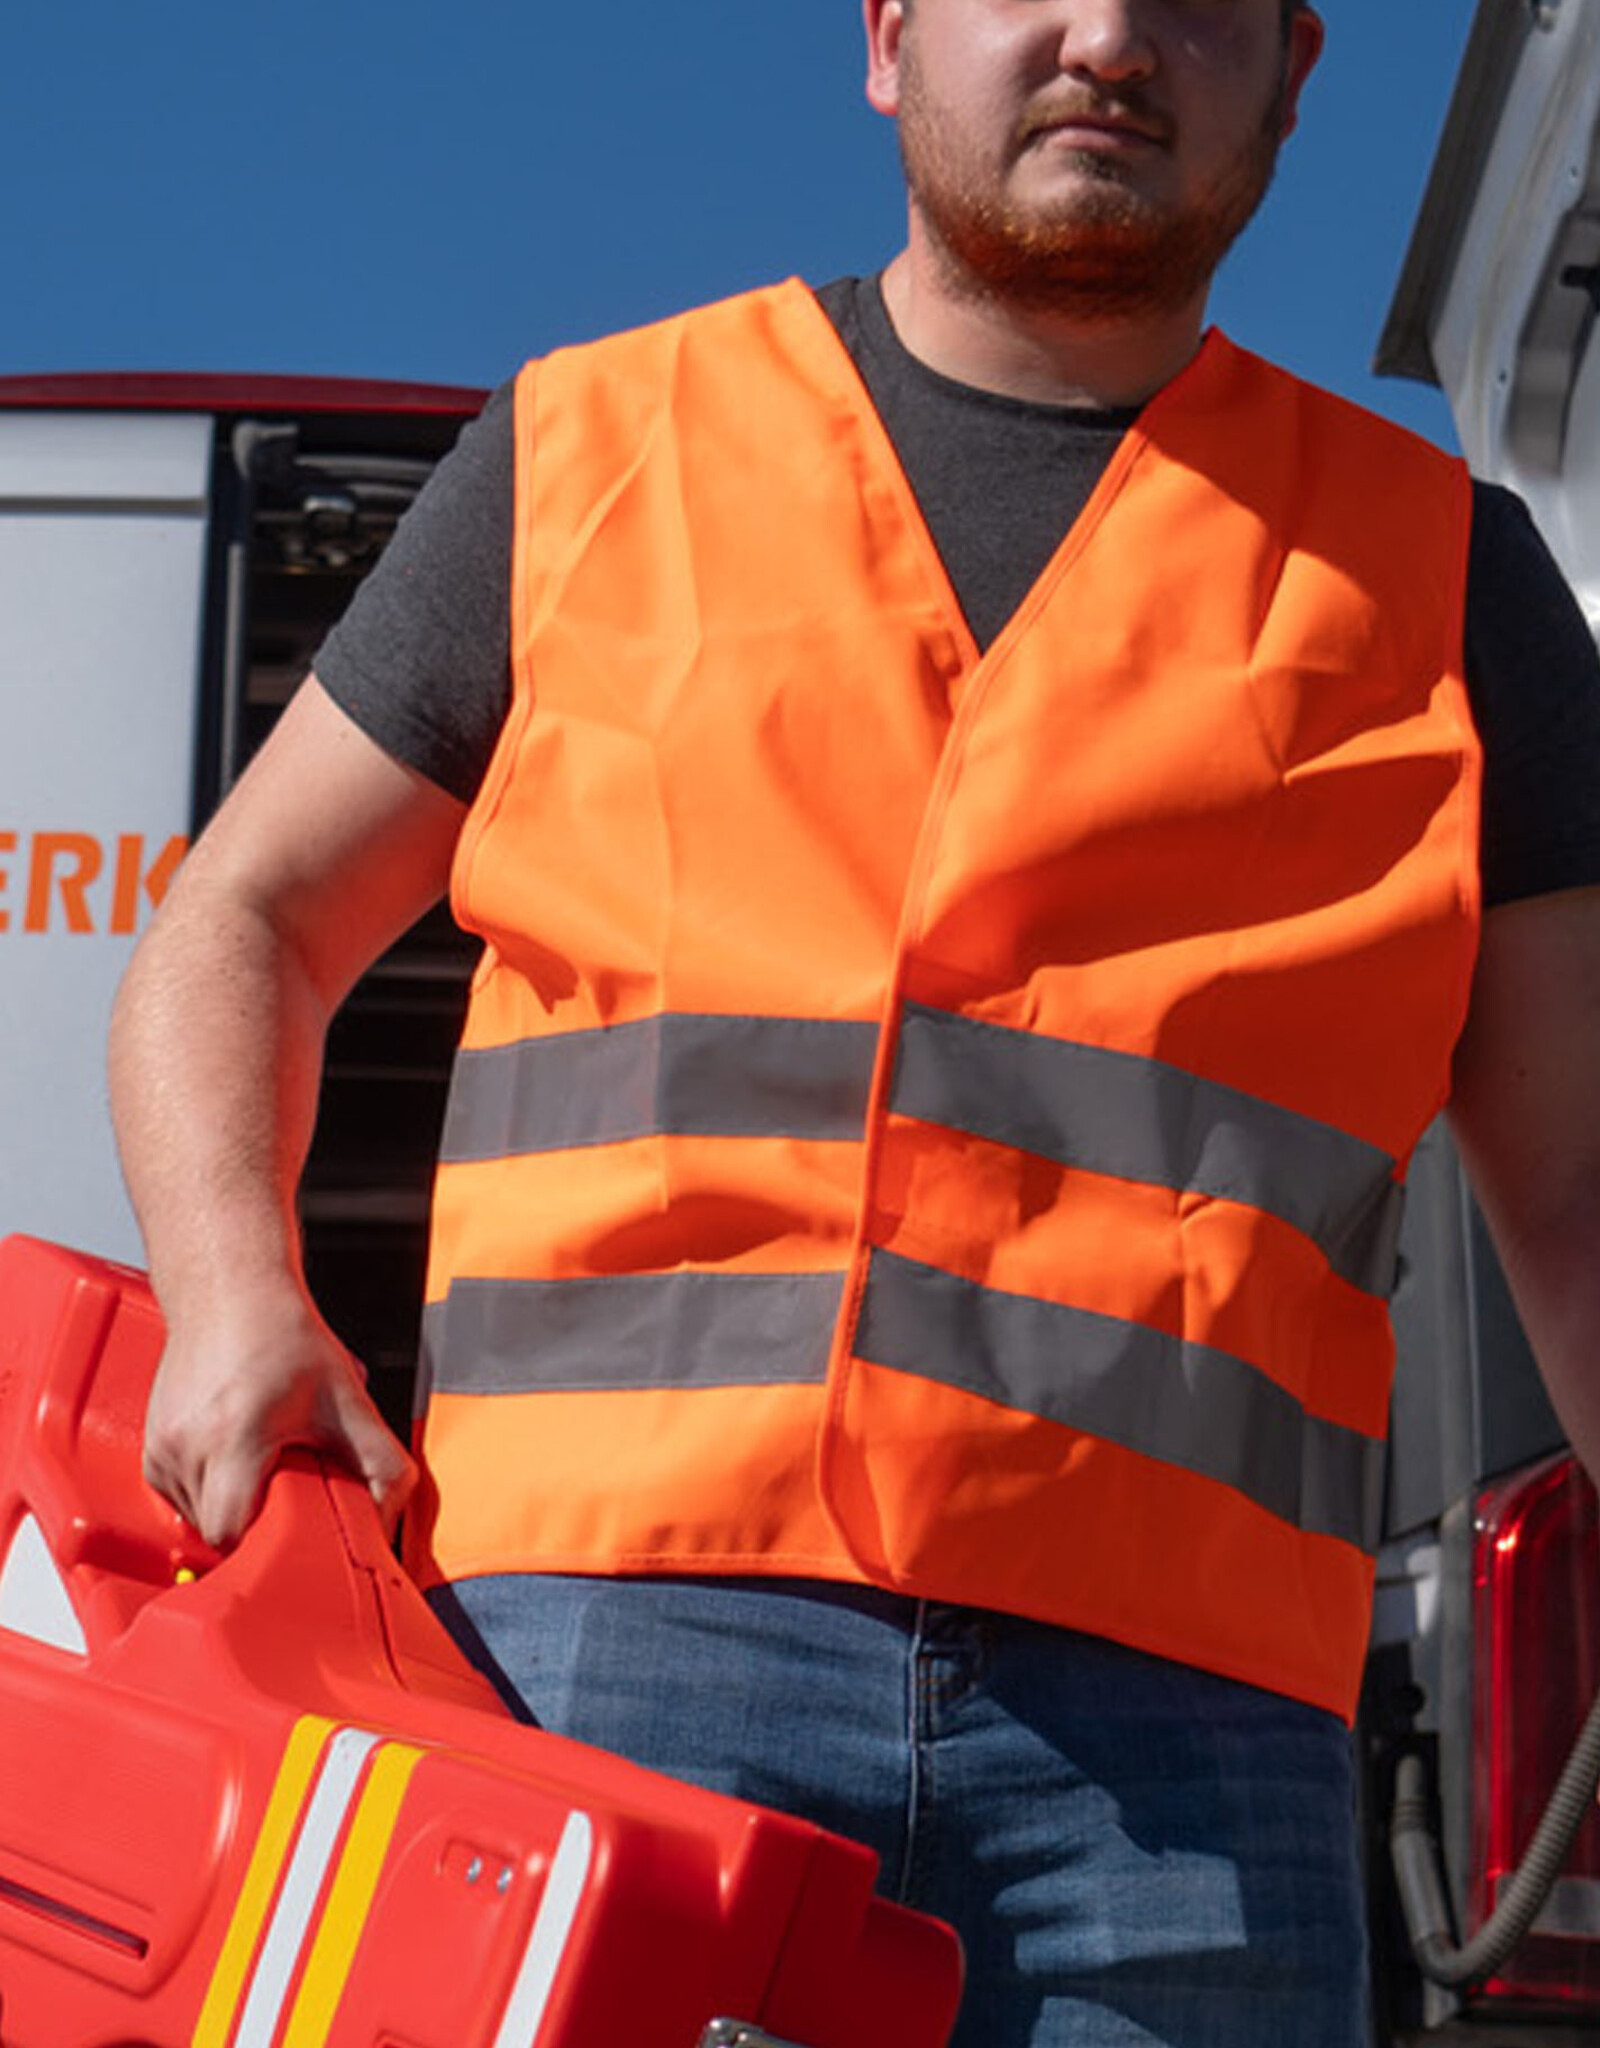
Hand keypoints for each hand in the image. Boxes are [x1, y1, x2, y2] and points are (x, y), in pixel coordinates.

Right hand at [142, 1288, 416, 1549]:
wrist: (231, 1290)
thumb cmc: (282, 1336)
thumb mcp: (347, 1399)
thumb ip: (380, 1460)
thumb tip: (389, 1511)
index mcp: (231, 1438)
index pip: (230, 1533)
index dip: (265, 1540)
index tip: (294, 1524)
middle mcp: (186, 1446)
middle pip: (215, 1532)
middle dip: (257, 1521)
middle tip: (289, 1486)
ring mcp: (162, 1448)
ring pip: (195, 1518)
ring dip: (233, 1505)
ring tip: (263, 1461)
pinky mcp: (151, 1449)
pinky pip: (179, 1497)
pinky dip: (211, 1489)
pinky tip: (237, 1454)